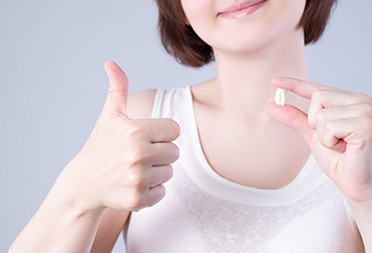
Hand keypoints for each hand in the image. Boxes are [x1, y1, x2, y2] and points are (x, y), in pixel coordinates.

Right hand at [59, 61, 179, 212]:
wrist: (84, 183)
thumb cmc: (101, 145)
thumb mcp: (110, 116)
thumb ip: (118, 88)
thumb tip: (110, 62)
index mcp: (135, 130)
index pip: (175, 129)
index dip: (162, 133)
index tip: (145, 137)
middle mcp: (137, 154)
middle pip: (175, 152)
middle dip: (161, 153)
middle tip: (139, 155)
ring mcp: (137, 178)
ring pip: (170, 172)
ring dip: (157, 172)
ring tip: (135, 170)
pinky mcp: (137, 199)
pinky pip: (163, 192)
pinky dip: (152, 191)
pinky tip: (134, 185)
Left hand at [266, 77, 371, 202]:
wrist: (355, 183)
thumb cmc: (338, 159)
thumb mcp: (312, 135)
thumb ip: (295, 119)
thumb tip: (271, 105)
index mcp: (351, 100)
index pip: (318, 89)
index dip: (295, 84)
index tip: (274, 80)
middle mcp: (362, 101)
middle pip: (318, 97)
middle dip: (315, 123)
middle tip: (333, 139)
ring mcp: (366, 112)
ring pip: (321, 115)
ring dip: (323, 136)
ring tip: (340, 145)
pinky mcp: (366, 126)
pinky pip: (330, 127)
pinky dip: (330, 142)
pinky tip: (345, 148)